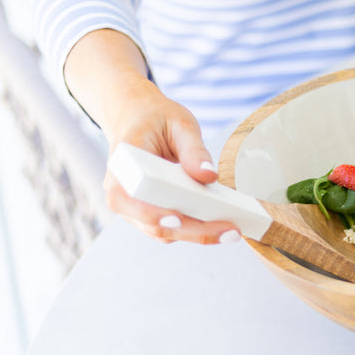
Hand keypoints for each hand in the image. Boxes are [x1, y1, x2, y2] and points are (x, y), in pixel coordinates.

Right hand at [65, 28, 241, 244]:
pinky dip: (198, 230)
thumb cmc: (156, 120)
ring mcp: (134, 209)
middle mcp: (122, 193)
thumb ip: (193, 149)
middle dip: (193, 231)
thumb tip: (209, 176)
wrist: (137, 119)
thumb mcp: (178, 124)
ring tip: (233, 230)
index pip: (129, 197)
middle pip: (153, 224)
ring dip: (199, 235)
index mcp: (122, 166)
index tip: (177, 218)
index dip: (151, 212)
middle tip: (230, 230)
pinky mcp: (151, 215)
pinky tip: (225, 225)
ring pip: (164, 233)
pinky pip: (173, 230)